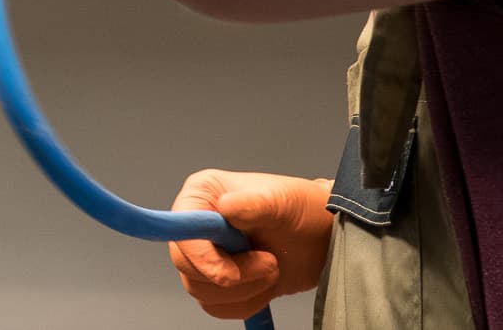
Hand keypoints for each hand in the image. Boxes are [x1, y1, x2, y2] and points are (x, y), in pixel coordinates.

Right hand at [167, 169, 334, 319]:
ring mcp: (206, 254)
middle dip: (232, 275)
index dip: (200, 256)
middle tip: (268, 263)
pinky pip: (216, 306)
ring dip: (244, 290)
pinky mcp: (217, 280)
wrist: (321, 238)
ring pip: (201, 290)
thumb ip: (252, 204)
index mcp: (202, 195)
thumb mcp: (282, 202)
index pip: (181, 230)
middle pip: (187, 266)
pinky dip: (246, 303)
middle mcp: (197, 225)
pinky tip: (266, 284)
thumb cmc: (303, 210)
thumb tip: (226, 207)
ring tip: (272, 268)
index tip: (228, 273)